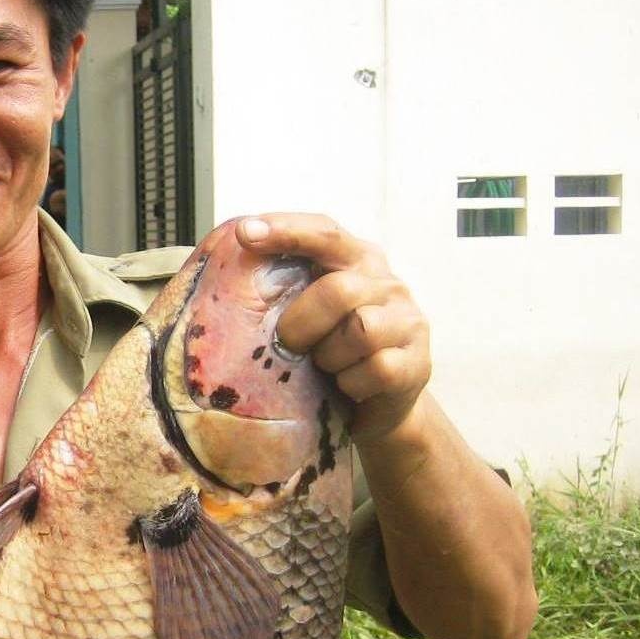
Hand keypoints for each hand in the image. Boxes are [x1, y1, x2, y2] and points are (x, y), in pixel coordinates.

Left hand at [236, 214, 430, 442]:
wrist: (377, 408)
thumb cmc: (331, 354)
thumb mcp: (306, 316)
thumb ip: (282, 291)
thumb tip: (224, 269)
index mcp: (357, 261)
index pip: (324, 233)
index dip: (286, 230)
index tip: (245, 233)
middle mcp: (387, 284)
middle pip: (340, 290)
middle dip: (302, 322)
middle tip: (289, 344)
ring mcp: (407, 322)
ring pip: (361, 330)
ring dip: (329, 356)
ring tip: (325, 368)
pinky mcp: (415, 363)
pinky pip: (376, 369)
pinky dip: (351, 383)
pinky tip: (346, 386)